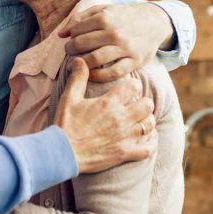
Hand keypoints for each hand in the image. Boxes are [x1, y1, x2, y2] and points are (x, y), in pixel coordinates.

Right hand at [54, 59, 155, 173]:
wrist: (62, 153)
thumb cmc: (65, 125)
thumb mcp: (69, 98)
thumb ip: (78, 78)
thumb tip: (80, 60)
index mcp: (108, 103)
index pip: (134, 86)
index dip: (133, 86)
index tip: (129, 89)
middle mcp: (120, 118)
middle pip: (147, 105)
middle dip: (143, 103)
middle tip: (136, 105)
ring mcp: (125, 137)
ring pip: (150, 124)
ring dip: (146, 121)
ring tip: (139, 121)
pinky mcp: (125, 153)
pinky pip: (148, 149)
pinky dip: (150, 144)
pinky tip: (145, 140)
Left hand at [59, 3, 173, 82]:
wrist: (154, 22)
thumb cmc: (124, 17)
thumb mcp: (104, 10)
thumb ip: (81, 18)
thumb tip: (61, 34)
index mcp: (105, 17)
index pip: (76, 31)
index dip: (70, 38)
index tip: (71, 42)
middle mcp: (114, 32)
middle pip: (81, 45)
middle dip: (71, 51)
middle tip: (71, 55)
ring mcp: (125, 48)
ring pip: (94, 59)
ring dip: (80, 64)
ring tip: (77, 65)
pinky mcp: (134, 61)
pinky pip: (112, 73)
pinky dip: (97, 76)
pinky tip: (91, 75)